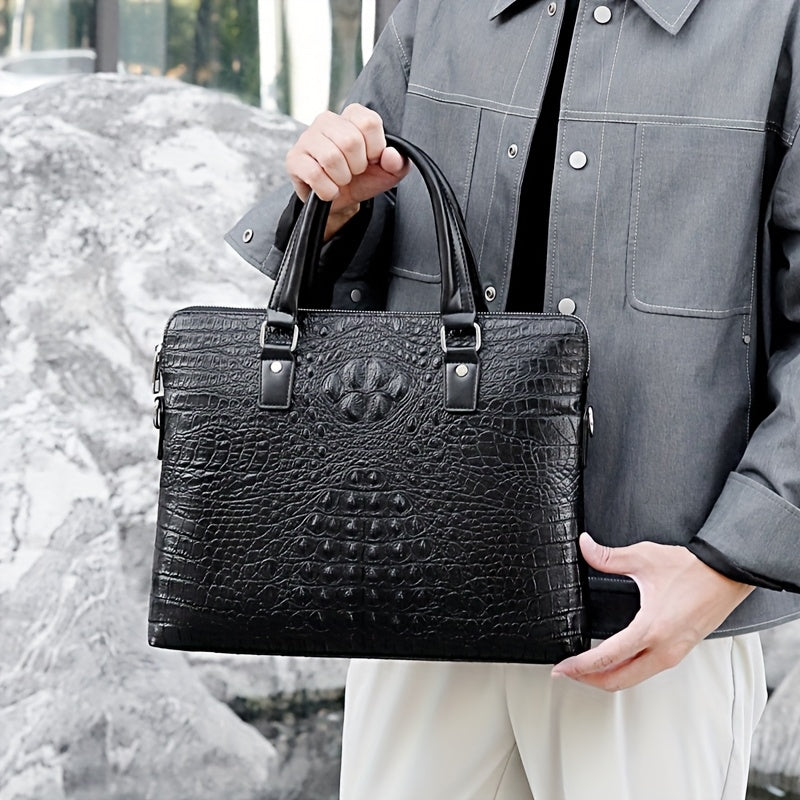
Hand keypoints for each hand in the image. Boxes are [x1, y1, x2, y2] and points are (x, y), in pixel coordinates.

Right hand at [285, 103, 409, 239]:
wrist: (339, 201)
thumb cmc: (362, 179)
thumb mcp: (387, 173)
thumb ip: (398, 162)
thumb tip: (390, 155)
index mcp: (351, 116)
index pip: (369, 121)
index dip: (375, 148)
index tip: (371, 159)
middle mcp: (327, 120)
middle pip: (350, 141)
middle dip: (358, 166)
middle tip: (353, 172)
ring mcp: (307, 138)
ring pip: (331, 158)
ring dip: (342, 179)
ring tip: (341, 180)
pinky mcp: (294, 159)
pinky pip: (314, 174)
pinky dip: (328, 190)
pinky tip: (329, 190)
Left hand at [551, 532, 754, 690]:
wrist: (728, 574)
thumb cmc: (691, 568)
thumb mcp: (644, 557)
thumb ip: (609, 557)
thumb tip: (585, 546)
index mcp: (651, 629)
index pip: (607, 657)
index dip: (580, 666)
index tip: (561, 668)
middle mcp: (663, 649)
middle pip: (618, 680)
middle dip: (587, 680)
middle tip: (565, 673)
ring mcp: (673, 654)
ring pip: (633, 679)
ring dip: (606, 678)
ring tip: (583, 669)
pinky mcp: (679, 652)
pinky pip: (646, 671)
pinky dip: (624, 672)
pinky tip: (612, 660)